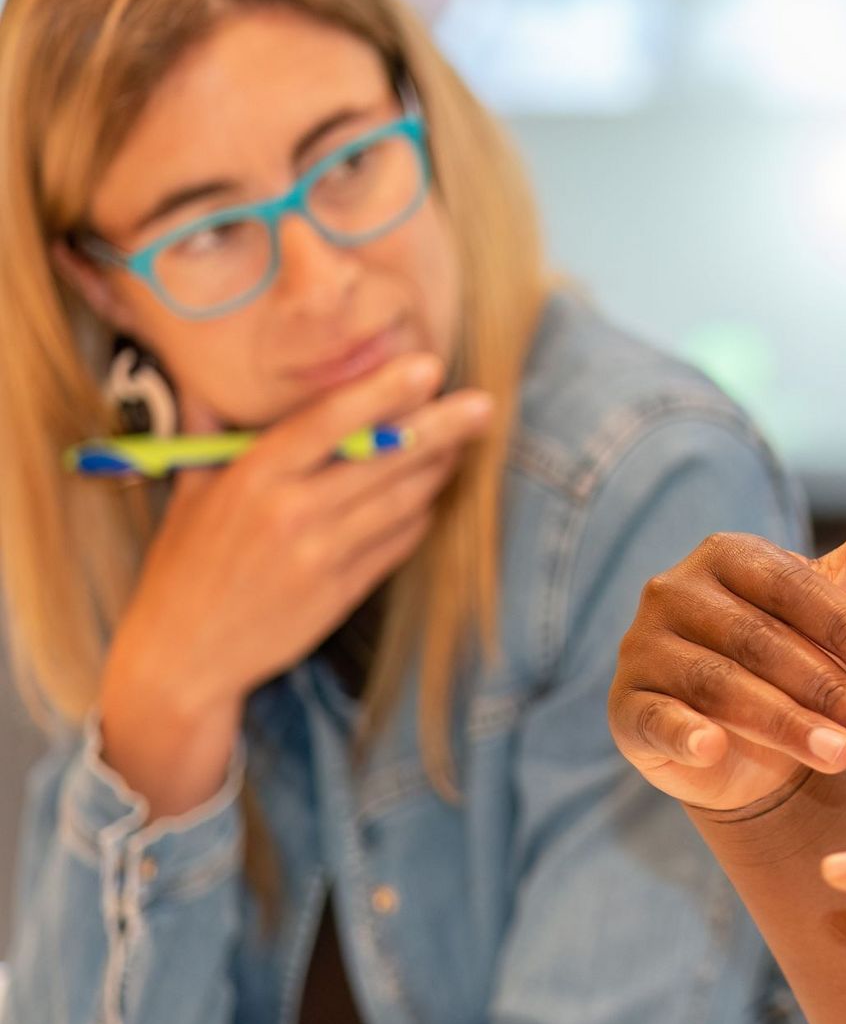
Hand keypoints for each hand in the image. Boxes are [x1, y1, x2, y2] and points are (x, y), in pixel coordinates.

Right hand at [99, 353, 492, 813]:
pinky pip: (399, 543)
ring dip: (438, 470)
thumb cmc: (184, 566)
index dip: (383, 392)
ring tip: (463, 444)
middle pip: (384, 458)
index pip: (330, 422)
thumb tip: (208, 378)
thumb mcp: (188, 491)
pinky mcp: (344, 591)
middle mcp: (292, 511)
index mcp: (253, 476)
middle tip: (482, 405)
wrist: (185, 655)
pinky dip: (420, 517)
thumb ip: (208, 431)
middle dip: (440, 429)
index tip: (428, 368)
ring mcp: (322, 555)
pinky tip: (432, 496)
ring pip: (402, 501)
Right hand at [610, 444, 845, 813]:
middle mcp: (676, 591)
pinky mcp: (627, 706)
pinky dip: (683, 732)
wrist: (746, 745)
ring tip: (843, 756)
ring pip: (720, 685)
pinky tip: (713, 748)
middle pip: (760, 641)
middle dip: (828, 690)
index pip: (791, 586)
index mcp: (729, 555)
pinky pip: (656, 716)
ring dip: (784, 723)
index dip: (844, 628)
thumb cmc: (802, 653)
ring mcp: (645, 648)